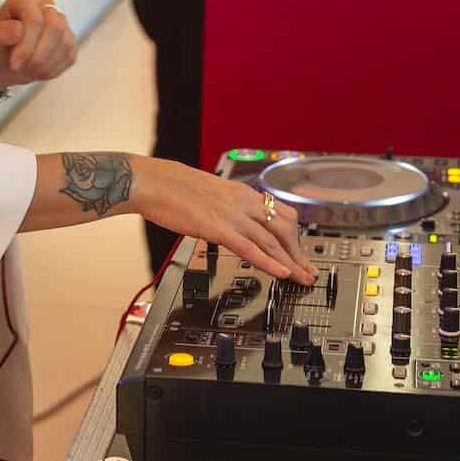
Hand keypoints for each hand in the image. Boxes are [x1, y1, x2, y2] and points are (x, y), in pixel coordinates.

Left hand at [0, 0, 77, 92]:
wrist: (3, 62)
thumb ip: (0, 35)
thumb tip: (17, 29)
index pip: (35, 19)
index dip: (27, 45)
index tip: (14, 64)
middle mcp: (46, 5)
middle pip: (55, 28)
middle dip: (38, 55)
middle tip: (22, 69)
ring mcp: (61, 22)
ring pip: (65, 43)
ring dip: (45, 65)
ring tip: (27, 71)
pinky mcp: (69, 40)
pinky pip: (69, 55)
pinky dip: (53, 69)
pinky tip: (37, 71)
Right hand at [130, 159, 313, 283]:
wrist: (151, 182)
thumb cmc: (172, 187)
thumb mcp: (210, 194)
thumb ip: (228, 208)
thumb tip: (235, 223)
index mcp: (242, 193)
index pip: (282, 213)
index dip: (296, 236)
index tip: (301, 251)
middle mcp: (243, 202)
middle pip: (284, 229)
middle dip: (298, 253)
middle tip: (307, 271)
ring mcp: (232, 215)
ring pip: (272, 241)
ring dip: (290, 262)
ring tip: (301, 278)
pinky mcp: (218, 228)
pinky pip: (250, 248)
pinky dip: (269, 262)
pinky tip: (281, 273)